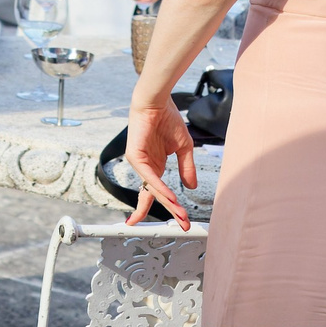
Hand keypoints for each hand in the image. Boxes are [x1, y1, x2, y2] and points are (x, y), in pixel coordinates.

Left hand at [123, 93, 197, 227]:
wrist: (157, 102)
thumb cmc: (167, 120)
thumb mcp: (183, 148)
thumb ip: (186, 168)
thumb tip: (190, 188)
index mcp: (155, 166)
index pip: (159, 193)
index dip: (170, 207)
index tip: (182, 222)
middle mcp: (145, 167)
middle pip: (157, 196)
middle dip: (171, 212)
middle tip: (183, 225)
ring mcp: (139, 162)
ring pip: (154, 188)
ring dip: (169, 202)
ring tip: (181, 215)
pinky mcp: (135, 155)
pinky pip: (149, 176)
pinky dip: (160, 187)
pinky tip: (170, 197)